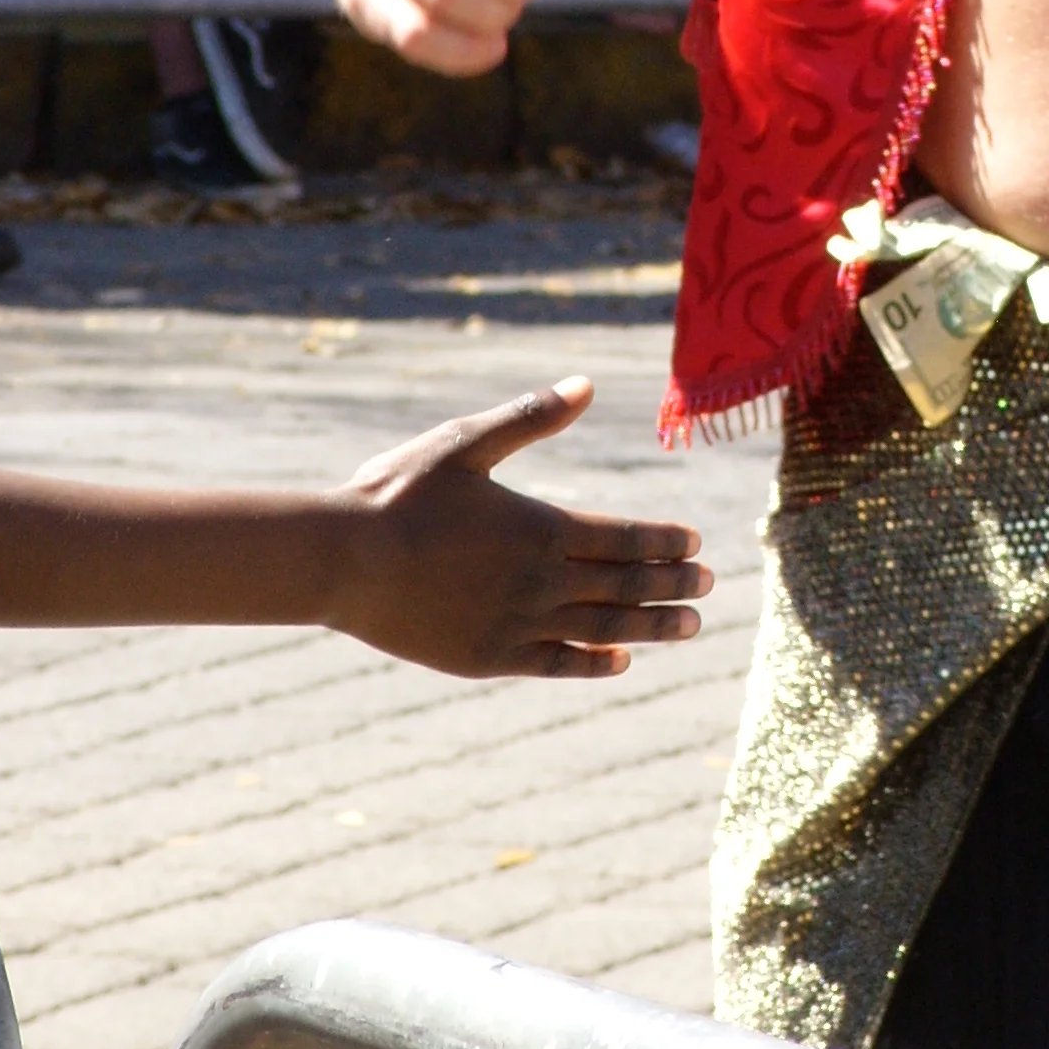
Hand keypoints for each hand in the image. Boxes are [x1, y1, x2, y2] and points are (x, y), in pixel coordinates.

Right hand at [327, 378, 710, 676]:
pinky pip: (556, 664)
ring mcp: (517, 624)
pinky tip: (618, 662)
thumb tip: (588, 383)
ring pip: (603, 628)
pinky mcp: (489, 658)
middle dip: (671, 583)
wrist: (341, 561)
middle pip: (625, 584)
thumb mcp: (465, 443)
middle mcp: (540, 580)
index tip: (694, 543)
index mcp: (541, 526)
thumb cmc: (398, 493)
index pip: (624, 537)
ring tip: (689, 626)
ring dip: (650, 626)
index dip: (664, 541)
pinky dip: (593, 663)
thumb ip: (531, 418)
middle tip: (707, 584)